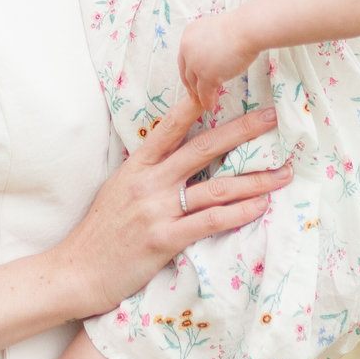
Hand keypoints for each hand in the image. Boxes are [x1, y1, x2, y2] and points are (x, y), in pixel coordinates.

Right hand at [55, 105, 287, 315]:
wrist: (76, 272)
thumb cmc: (100, 234)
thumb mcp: (118, 190)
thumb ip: (146, 173)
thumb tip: (174, 158)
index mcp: (137, 167)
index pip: (170, 127)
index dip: (196, 104)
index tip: (224, 86)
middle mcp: (149, 183)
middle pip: (204, 148)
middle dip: (242, 131)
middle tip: (272, 117)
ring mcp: (157, 210)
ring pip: (216, 188)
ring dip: (255, 179)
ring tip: (283, 173)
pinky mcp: (164, 239)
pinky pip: (209, 221)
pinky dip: (239, 213)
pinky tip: (260, 206)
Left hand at [178, 12, 262, 111]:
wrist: (247, 30)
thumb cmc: (240, 28)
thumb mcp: (217, 32)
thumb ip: (210, 44)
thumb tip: (214, 57)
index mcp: (189, 34)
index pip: (185, 57)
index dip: (189, 70)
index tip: (194, 79)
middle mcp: (187, 47)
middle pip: (187, 71)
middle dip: (192, 84)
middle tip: (197, 94)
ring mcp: (195, 62)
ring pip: (194, 83)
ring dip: (200, 95)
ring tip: (207, 101)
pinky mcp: (206, 75)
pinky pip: (204, 92)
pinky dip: (207, 100)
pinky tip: (211, 105)